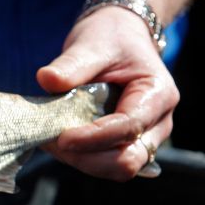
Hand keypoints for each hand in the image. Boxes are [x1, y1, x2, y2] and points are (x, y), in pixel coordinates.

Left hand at [36, 6, 179, 180]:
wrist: (120, 37)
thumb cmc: (111, 38)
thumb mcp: (92, 44)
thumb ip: (72, 64)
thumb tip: (46, 79)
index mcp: (157, 94)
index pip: (129, 128)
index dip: (93, 138)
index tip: (61, 138)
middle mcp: (158, 122)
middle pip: (128, 160)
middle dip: (88, 158)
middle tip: (53, 141)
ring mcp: (145, 137)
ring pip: (117, 168)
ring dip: (82, 160)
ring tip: (51, 140)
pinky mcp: (126, 144)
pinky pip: (107, 163)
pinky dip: (83, 158)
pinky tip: (60, 141)